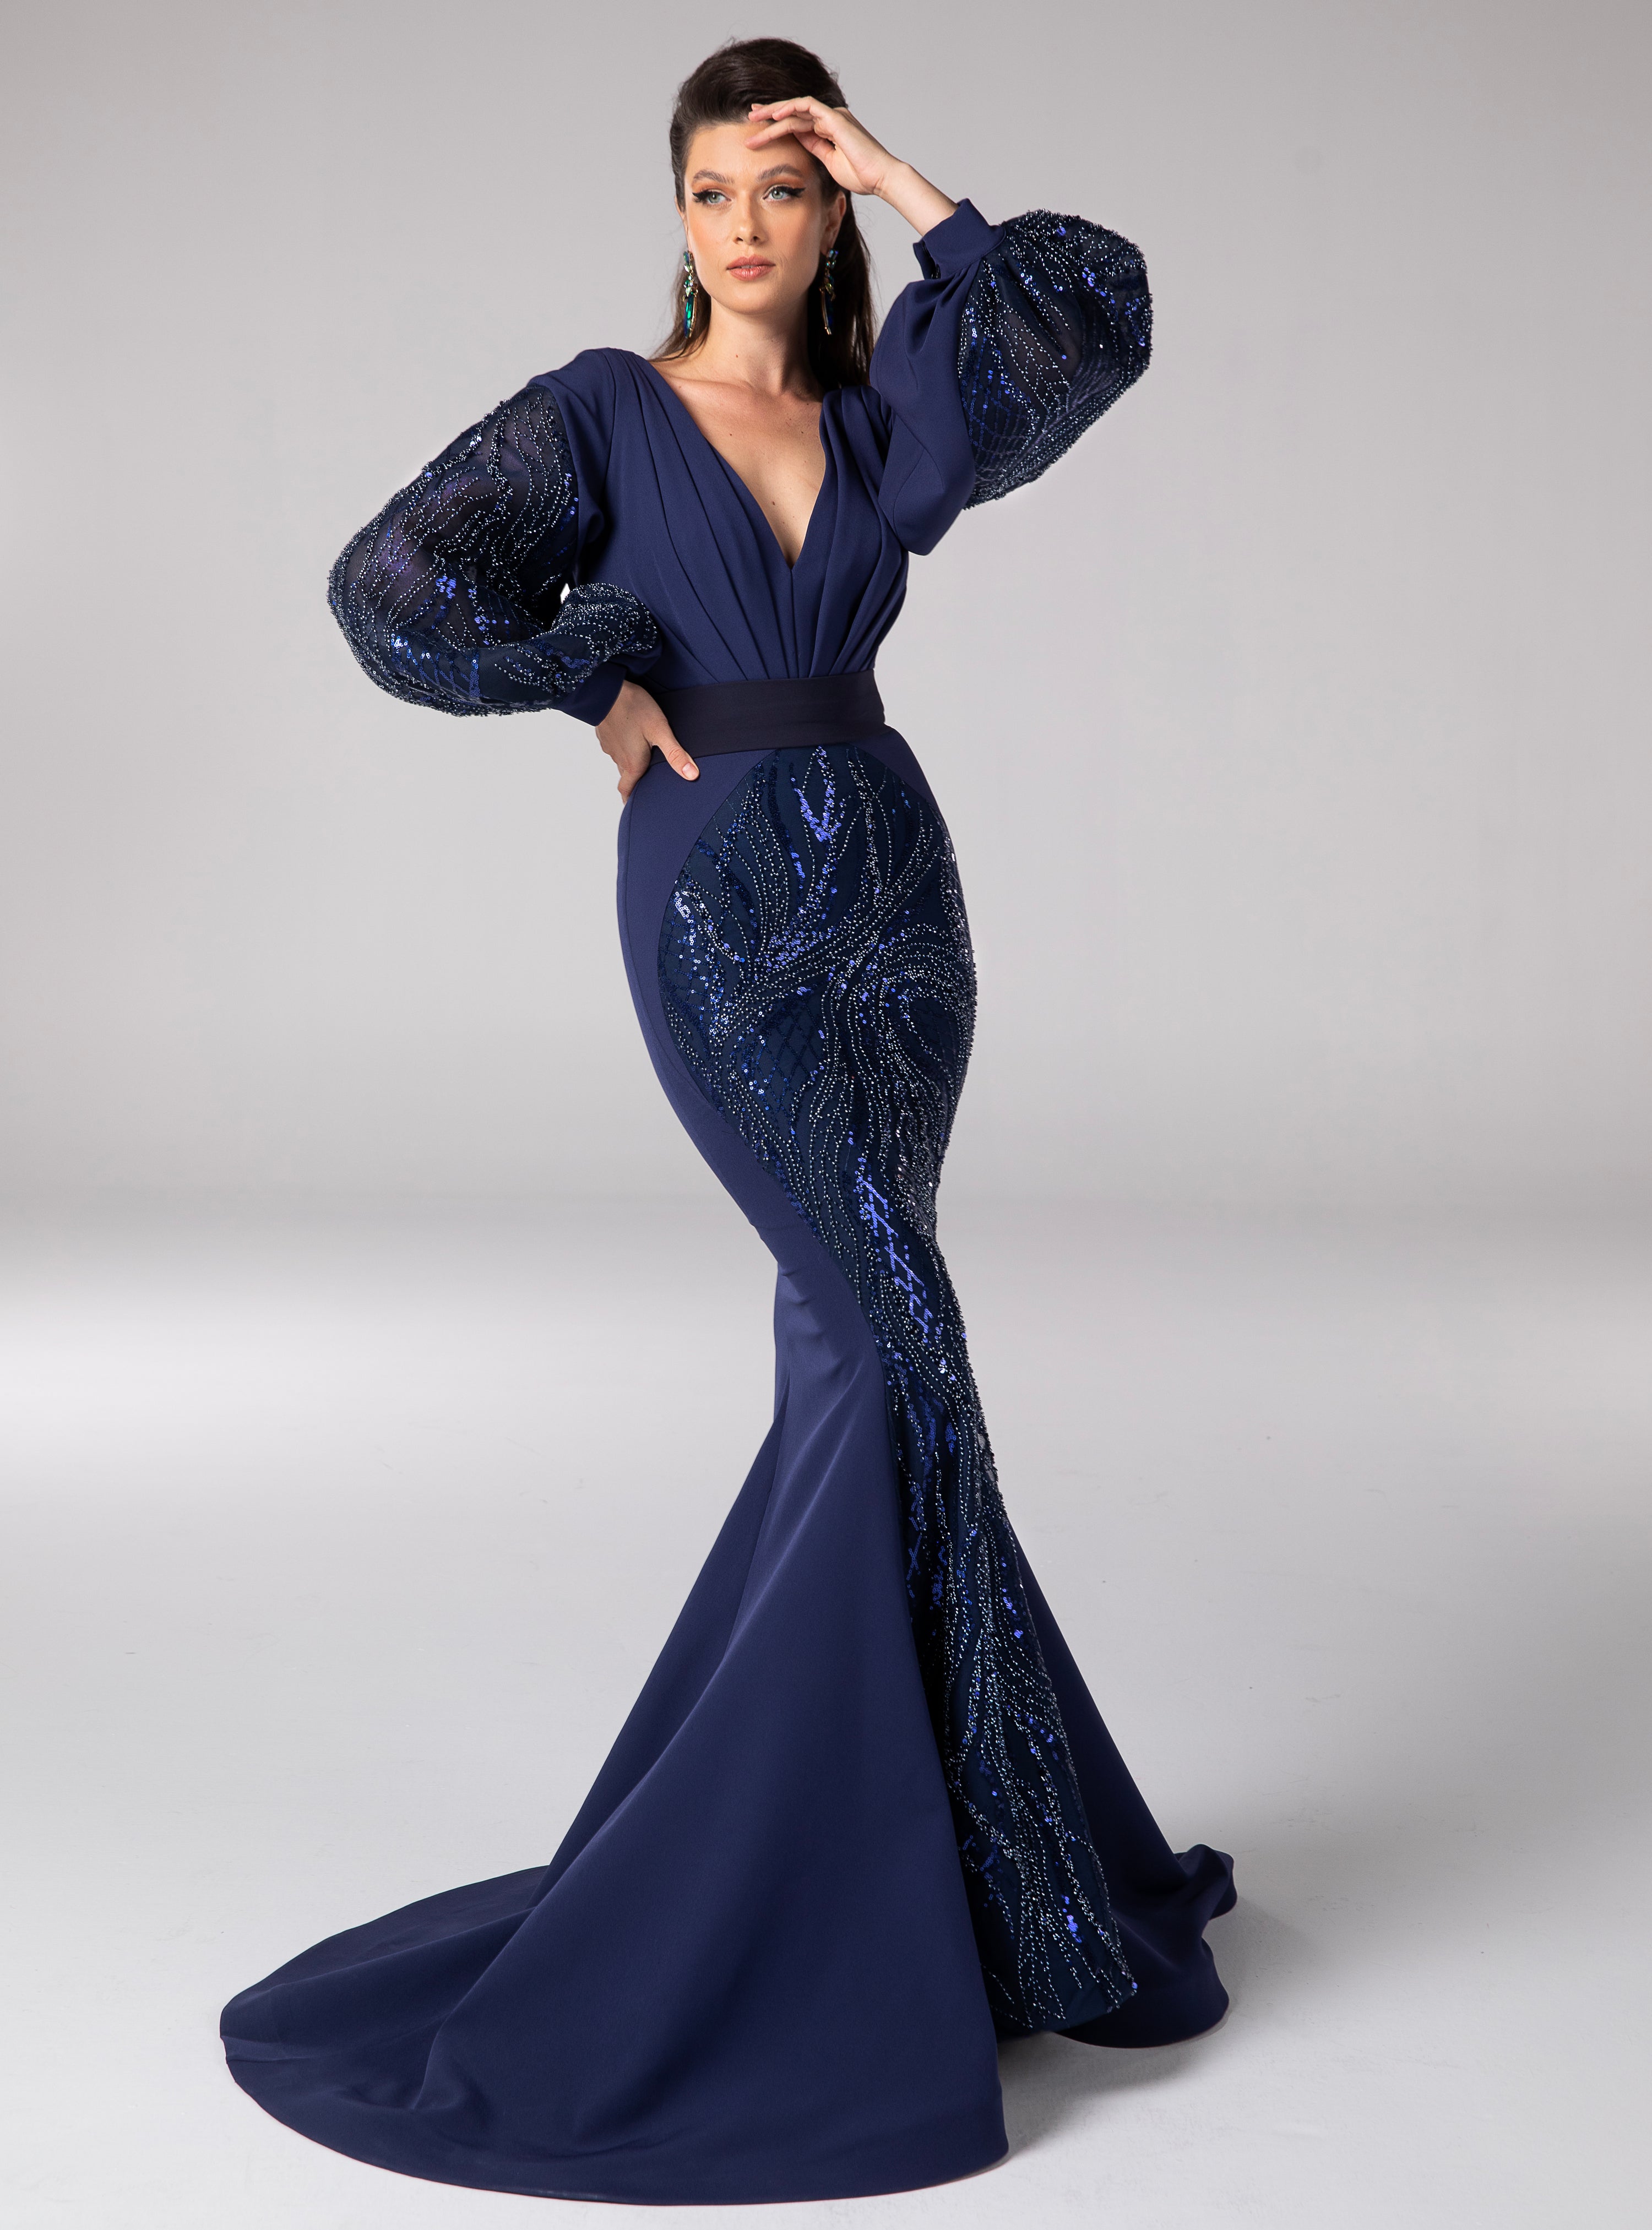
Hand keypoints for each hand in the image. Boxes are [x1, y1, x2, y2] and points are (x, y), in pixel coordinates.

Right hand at [595, 679, 696, 800]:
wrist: (605, 688)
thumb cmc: (633, 708)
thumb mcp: (660, 729)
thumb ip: (675, 753)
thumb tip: (692, 775)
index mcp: (632, 763)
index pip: (627, 790)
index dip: (630, 800)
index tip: (633, 807)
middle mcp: (618, 758)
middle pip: (626, 777)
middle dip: (635, 782)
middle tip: (646, 783)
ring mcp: (609, 746)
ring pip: (621, 760)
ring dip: (630, 762)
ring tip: (643, 757)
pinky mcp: (605, 734)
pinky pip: (615, 746)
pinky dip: (623, 747)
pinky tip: (631, 737)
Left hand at [744, 101, 956, 233]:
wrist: (881, 178)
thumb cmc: (861, 177)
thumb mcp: (830, 164)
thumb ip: (816, 151)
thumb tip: (800, 147)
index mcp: (828, 131)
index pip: (797, 123)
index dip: (776, 125)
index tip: (757, 130)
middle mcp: (830, 119)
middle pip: (794, 112)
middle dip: (770, 114)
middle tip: (750, 117)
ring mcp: (833, 117)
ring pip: (797, 109)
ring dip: (774, 113)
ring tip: (754, 119)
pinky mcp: (835, 118)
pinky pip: (808, 107)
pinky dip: (790, 109)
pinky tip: (774, 115)